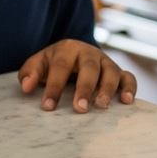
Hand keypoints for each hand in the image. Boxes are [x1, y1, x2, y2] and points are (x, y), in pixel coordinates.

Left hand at [18, 39, 135, 112]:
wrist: (73, 53)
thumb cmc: (53, 63)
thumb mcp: (38, 64)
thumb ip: (29, 73)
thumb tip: (26, 86)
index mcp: (67, 49)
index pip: (60, 67)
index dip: (54, 87)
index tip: (48, 106)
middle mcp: (89, 53)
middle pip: (89, 68)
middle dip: (84, 89)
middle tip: (79, 109)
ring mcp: (106, 61)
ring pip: (111, 72)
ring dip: (108, 89)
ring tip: (101, 106)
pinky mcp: (119, 71)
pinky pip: (128, 77)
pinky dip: (130, 88)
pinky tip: (126, 101)